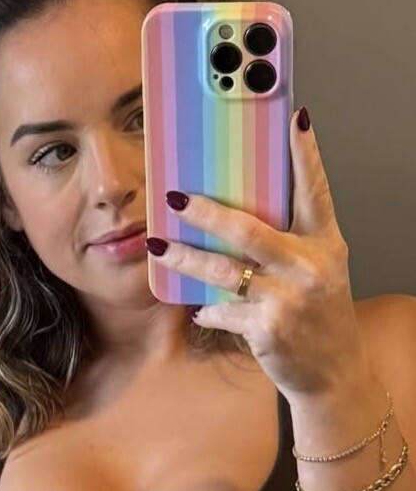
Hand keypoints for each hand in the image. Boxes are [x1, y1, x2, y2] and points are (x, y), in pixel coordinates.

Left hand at [152, 111, 363, 399]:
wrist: (333, 372)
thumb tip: (237, 211)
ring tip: (158, 246)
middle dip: (207, 212)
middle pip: (250, 229)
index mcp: (324, 244)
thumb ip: (291, 240)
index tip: (295, 119)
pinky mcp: (269, 328)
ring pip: (224, 270)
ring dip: (186, 258)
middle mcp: (310, 266)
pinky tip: (199, 308)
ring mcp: (288, 298)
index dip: (306, 154)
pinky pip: (224, 310)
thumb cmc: (319, 315)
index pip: (315, 191)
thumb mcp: (319, 270)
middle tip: (175, 198)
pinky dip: (207, 309)